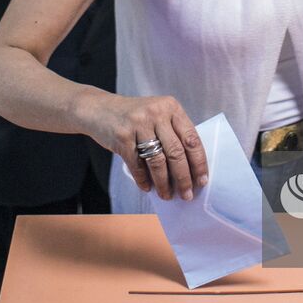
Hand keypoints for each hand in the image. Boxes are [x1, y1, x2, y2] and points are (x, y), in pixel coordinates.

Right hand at [88, 93, 207, 200]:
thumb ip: (173, 133)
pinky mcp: (122, 136)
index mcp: (171, 107)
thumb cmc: (135, 117)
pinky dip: (143, 179)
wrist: (100, 109)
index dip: (199, 162)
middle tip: (187, 194)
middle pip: (176, 152)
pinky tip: (147, 187)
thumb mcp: (157, 115)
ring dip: (164, 183)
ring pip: (157, 161)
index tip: (202, 181)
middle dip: (184, 178)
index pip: (191, 138)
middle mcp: (156, 113)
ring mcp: (138, 124)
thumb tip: (190, 169)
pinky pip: (137, 164)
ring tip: (167, 195)